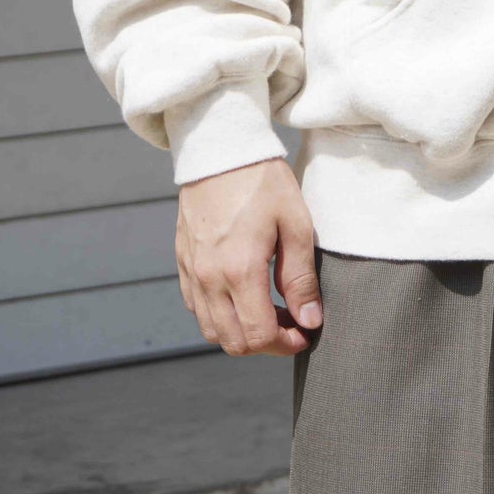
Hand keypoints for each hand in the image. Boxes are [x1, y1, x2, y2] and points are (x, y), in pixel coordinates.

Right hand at [175, 157, 321, 356]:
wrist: (220, 149)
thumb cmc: (262, 181)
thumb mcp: (295, 223)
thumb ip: (301, 278)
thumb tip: (310, 320)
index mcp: (239, 270)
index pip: (258, 335)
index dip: (285, 344)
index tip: (304, 333)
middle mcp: (208, 278)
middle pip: (233, 342)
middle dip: (265, 344)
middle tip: (291, 324)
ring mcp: (191, 272)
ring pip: (211, 330)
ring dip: (241, 332)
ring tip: (270, 311)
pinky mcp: (183, 262)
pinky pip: (197, 308)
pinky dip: (220, 315)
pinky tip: (243, 295)